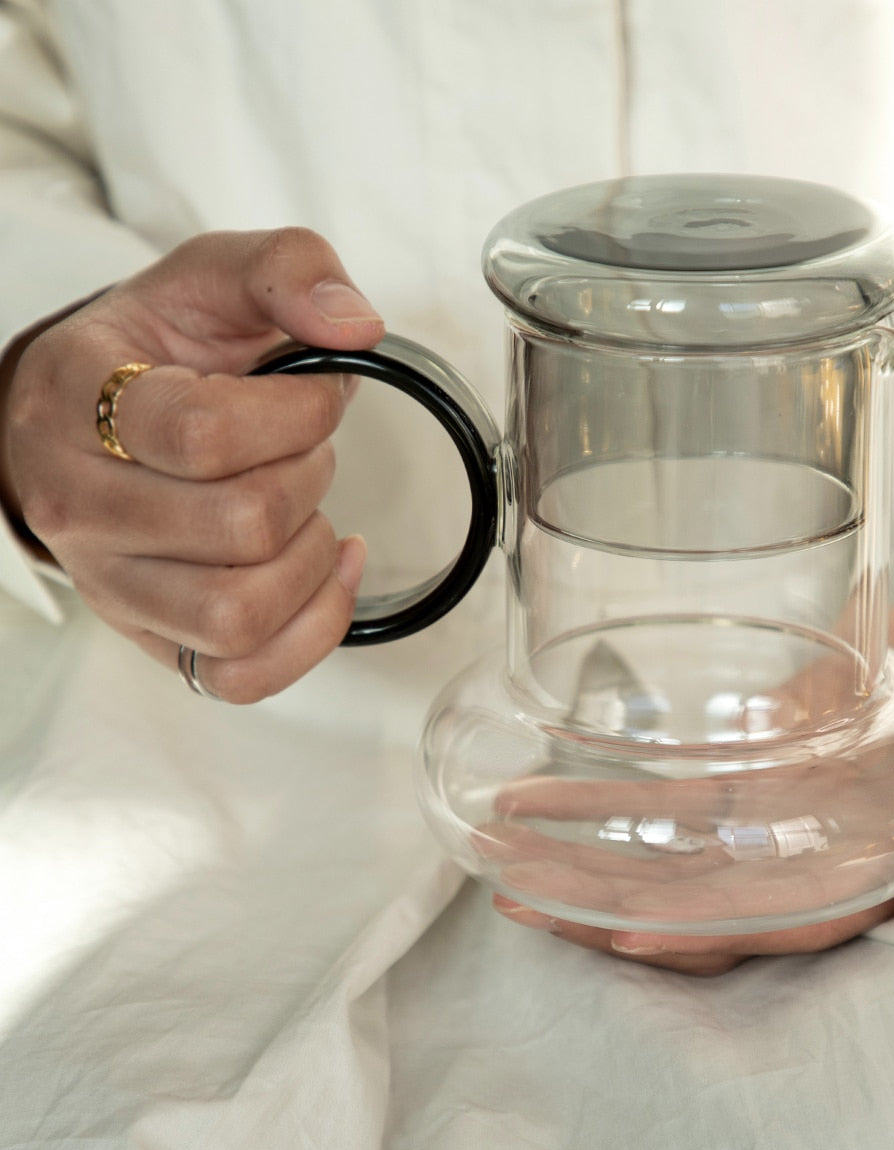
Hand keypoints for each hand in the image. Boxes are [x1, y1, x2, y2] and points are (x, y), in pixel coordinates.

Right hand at [0, 228, 384, 701]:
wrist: (88, 416)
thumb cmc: (154, 352)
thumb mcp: (213, 279)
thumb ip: (288, 270)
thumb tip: (357, 326)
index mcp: (78, 402)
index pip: (202, 433)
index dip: (298, 414)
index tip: (316, 395)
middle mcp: (80, 506)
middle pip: (239, 527)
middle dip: (308, 478)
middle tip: (304, 450)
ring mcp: (114, 584)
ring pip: (239, 614)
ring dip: (308, 559)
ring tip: (305, 510)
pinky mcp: (155, 638)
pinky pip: (242, 676)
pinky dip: (311, 630)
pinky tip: (329, 569)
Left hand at [493, 576, 893, 973]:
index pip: (790, 920)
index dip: (708, 934)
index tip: (621, 932)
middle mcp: (837, 842)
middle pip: (713, 891)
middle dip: (614, 899)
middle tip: (515, 887)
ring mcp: (805, 792)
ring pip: (690, 836)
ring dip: (601, 838)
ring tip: (507, 830)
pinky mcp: (786, 736)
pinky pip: (702, 769)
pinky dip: (639, 773)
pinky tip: (570, 767)